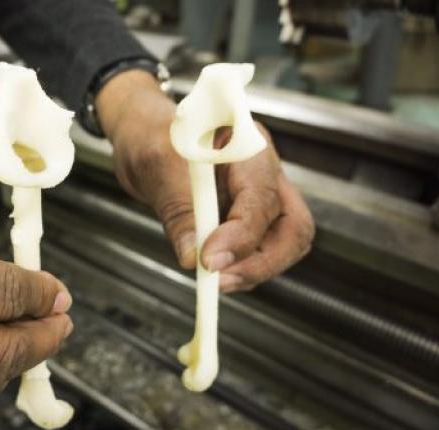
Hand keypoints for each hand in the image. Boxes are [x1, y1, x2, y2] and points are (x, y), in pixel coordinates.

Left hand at [96, 71, 313, 292]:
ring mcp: (261, 195)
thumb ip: (178, 213)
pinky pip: (260, 250)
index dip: (240, 235)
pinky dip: (240, 267)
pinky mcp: (249, 216)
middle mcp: (264, 170)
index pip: (261, 197)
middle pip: (293, 227)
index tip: (209, 260)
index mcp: (247, 144)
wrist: (145, 140)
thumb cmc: (150, 139)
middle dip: (262, 262)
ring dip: (251, 269)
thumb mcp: (156, 170)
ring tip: (211, 280)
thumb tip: (192, 258)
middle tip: (219, 281)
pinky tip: (213, 272)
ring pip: (283, 244)